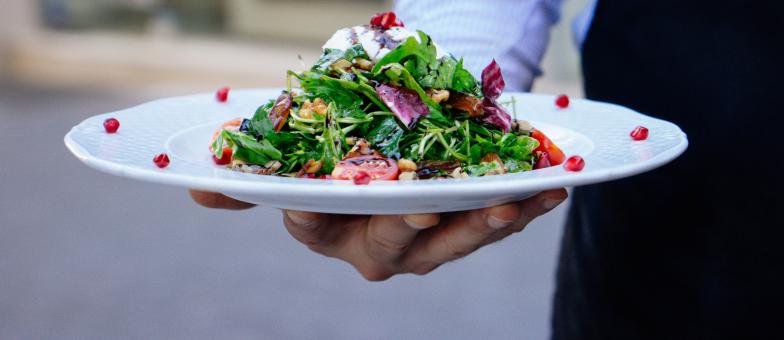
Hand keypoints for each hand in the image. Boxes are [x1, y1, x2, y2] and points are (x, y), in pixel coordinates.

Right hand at [189, 188, 566, 280]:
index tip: (339, 210)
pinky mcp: (468, 225)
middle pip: (398, 242)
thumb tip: (199, 189)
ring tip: (515, 203)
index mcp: (331, 231)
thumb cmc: (342, 155)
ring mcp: (428, 240)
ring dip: (489, 222)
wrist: (394, 149)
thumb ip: (257, 177)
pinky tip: (552, 189)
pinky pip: (496, 221)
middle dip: (420, 230)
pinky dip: (525, 205)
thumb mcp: (299, 158)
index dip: (318, 223)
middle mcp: (380, 245)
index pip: (315, 227)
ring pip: (457, 239)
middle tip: (439, 214)